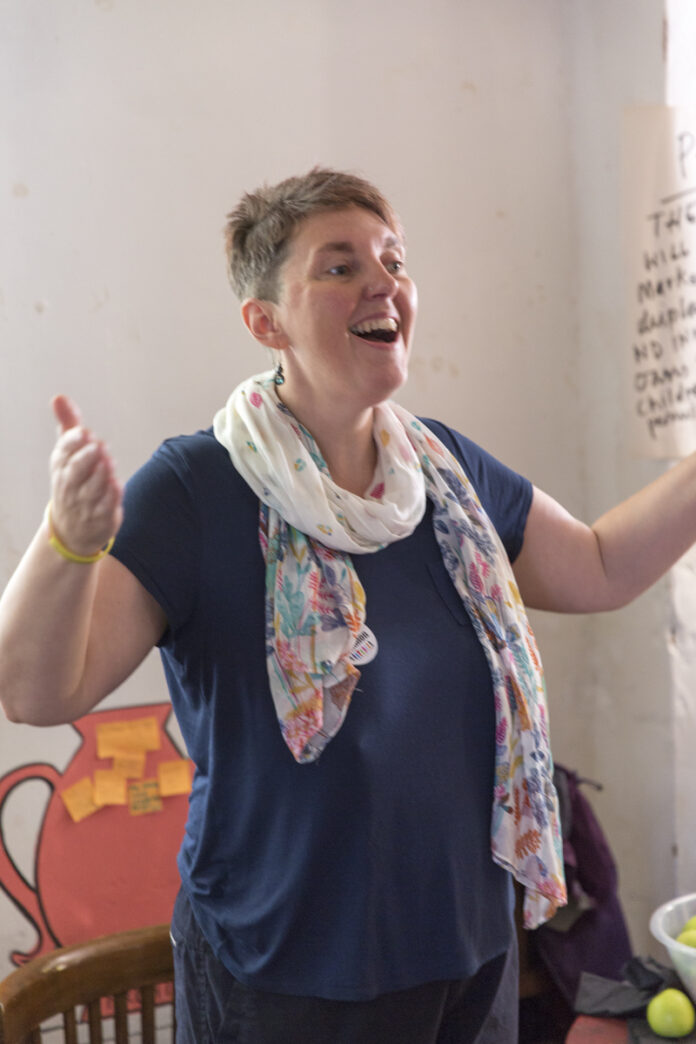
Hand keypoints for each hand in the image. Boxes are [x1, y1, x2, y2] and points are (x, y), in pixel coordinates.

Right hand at [48, 395, 122, 556]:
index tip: (82, 432)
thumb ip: (69, 425)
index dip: (72, 442)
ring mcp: (85, 502)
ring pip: (92, 488)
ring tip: (108, 462)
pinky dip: (110, 497)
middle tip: (98, 445)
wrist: (72, 529)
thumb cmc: (72, 482)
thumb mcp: (68, 453)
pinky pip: (105, 507)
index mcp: (62, 466)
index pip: (63, 452)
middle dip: (86, 458)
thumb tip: (59, 397)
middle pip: (75, 471)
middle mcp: (71, 484)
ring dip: (100, 475)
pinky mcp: (100, 517)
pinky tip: (117, 485)